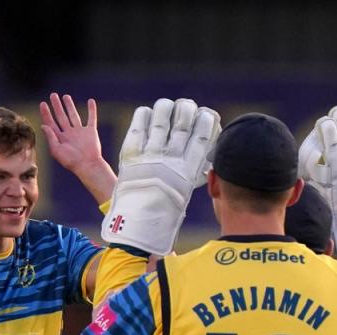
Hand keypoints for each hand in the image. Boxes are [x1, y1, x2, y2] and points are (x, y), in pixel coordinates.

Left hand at [40, 93, 104, 173]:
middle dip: (56, 106)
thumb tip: (43, 125)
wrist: (88, 165)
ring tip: (66, 96)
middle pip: (61, 116)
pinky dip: (92, 110)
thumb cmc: (71, 161)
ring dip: (70, 106)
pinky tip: (91, 101)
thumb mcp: (57, 150)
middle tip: (53, 95)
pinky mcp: (91, 132)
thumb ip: (50, 137)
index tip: (43, 103)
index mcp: (59, 138)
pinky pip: (91, 118)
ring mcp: (80, 132)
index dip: (46, 113)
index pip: (51, 123)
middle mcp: (69, 134)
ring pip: (74, 115)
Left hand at [101, 98, 220, 254]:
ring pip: (160, 122)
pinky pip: (138, 128)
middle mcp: (169, 162)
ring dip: (165, 109)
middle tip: (186, 106)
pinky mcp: (130, 156)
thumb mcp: (184, 193)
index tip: (206, 113)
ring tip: (166, 105)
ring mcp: (149, 157)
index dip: (206, 121)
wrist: (136, 226)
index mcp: (186, 172)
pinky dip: (143, 116)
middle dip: (186, 110)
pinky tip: (146, 113)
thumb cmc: (163, 213)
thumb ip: (194, 173)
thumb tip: (206, 156)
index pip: (202, 138)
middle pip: (182, 125)